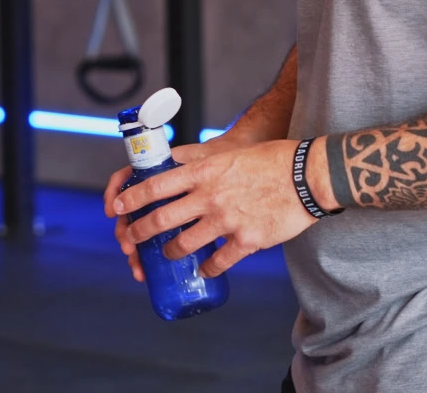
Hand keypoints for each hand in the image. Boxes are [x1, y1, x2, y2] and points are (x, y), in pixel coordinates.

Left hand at [112, 139, 319, 278]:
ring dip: (171, 252)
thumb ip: (205, 170)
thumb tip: (182, 178)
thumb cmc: (271, 159)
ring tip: (168, 254)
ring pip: (185, 244)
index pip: (155, 186)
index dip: (131, 199)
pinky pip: (219, 262)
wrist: (307, 175)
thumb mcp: (228, 156)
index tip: (118, 208)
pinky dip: (208, 269)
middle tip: (133, 240)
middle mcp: (210, 196)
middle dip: (141, 233)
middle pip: (162, 219)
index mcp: (204, 171)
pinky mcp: (247, 240)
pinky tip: (204, 271)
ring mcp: (227, 221)